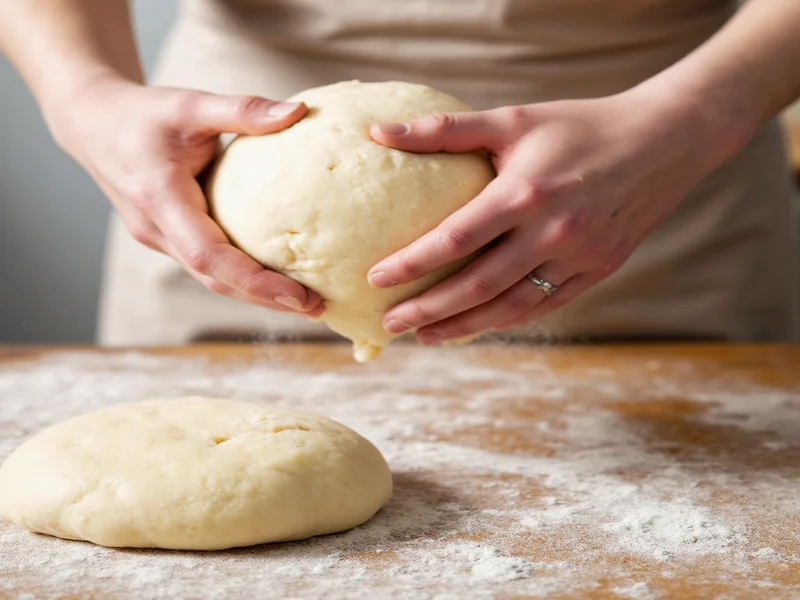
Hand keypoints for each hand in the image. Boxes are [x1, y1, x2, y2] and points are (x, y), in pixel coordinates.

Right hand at [48, 75, 323, 315]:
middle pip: (215, 280)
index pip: (209, 256)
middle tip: (316, 308)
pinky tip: (276, 278)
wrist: (93, 124)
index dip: (255, 281)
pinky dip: (241, 277)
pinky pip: (207, 265)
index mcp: (160, 199)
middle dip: (265, 299)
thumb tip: (300, 111)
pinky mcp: (167, 239)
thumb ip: (243, 110)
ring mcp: (158, 239)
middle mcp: (156, 229)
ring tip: (306, 302)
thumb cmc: (143, 113)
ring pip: (211, 278)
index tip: (299, 296)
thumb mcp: (192, 104)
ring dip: (256, 295)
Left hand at [369, 89, 725, 343]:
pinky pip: (543, 305)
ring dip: (463, 327)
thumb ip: (443, 130)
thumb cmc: (579, 126)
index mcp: (526, 193)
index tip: (374, 279)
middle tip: (389, 324)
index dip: (410, 263)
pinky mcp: (598, 271)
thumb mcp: (512, 120)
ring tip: (424, 337)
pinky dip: (505, 320)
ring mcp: (579, 257)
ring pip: (510, 307)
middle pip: (477, 286)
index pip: (454, 240)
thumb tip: (377, 132)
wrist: (663, 141)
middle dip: (428, 310)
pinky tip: (476, 327)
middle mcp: (553, 232)